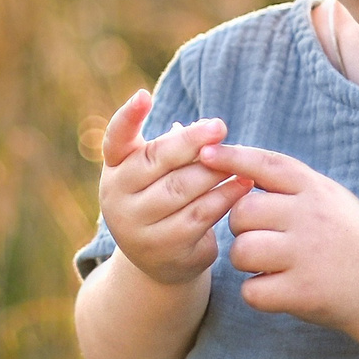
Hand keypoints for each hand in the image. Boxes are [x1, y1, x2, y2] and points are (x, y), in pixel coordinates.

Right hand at [97, 90, 251, 285]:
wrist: (160, 263)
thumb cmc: (163, 200)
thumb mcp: (158, 174)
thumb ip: (172, 149)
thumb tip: (199, 128)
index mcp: (114, 169)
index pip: (115, 139)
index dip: (128, 117)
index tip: (144, 95)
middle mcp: (116, 197)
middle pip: (157, 160)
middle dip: (192, 141)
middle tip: (220, 126)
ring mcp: (136, 226)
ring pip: (181, 188)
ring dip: (214, 170)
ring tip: (239, 157)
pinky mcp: (163, 248)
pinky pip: (199, 215)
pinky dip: (224, 197)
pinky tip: (243, 185)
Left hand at [199, 142, 358, 331]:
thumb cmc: (345, 238)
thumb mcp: (328, 197)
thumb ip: (288, 182)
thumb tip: (232, 161)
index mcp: (316, 190)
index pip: (266, 164)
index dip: (232, 156)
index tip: (204, 153)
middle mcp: (311, 218)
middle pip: (242, 212)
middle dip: (240, 227)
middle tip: (262, 236)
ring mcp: (307, 256)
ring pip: (241, 251)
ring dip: (246, 261)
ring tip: (270, 263)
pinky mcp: (303, 292)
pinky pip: (251, 290)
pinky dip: (257, 292)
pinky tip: (277, 288)